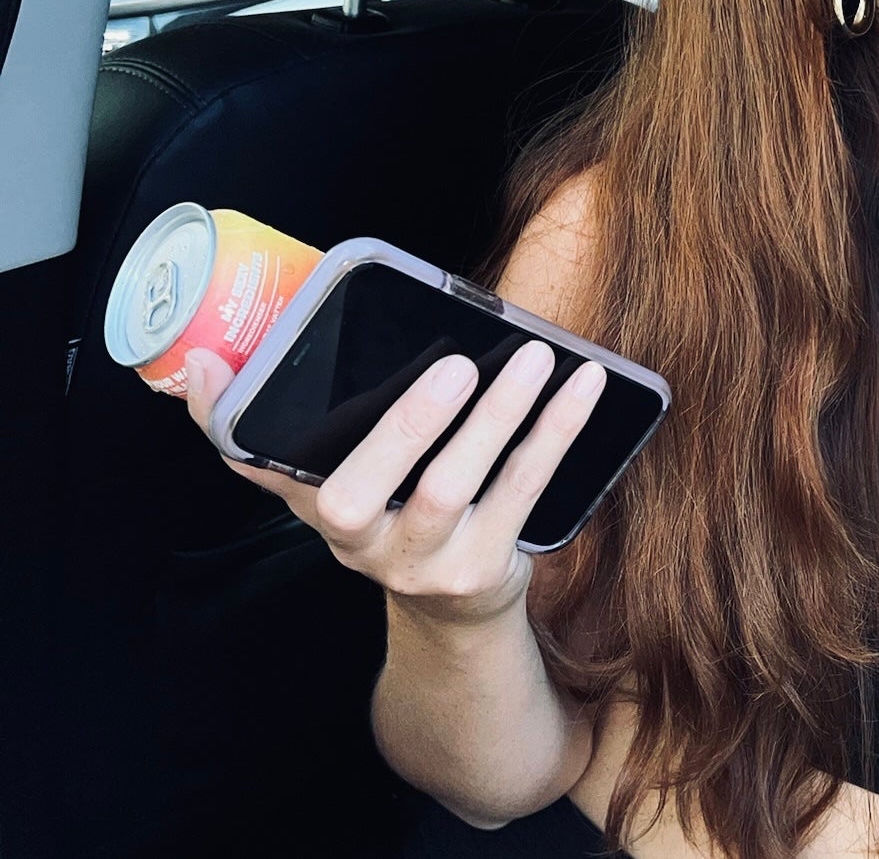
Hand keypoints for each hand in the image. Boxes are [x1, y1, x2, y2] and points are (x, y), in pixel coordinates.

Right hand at [184, 340, 605, 625]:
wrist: (454, 614)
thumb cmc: (397, 516)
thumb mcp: (336, 484)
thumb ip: (284, 435)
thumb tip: (200, 366)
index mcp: (321, 509)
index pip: (268, 471)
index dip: (237, 427)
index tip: (216, 365)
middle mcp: (362, 544)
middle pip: (365, 488)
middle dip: (407, 422)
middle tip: (455, 363)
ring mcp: (424, 562)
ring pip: (453, 485)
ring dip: (498, 416)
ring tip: (537, 358)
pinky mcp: (485, 568)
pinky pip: (525, 490)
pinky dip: (557, 432)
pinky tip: (583, 386)